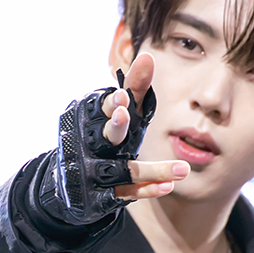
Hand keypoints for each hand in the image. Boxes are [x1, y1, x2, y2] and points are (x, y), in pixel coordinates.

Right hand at [100, 53, 188, 200]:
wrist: (70, 184)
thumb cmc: (103, 139)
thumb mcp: (119, 113)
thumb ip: (135, 87)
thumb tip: (149, 56)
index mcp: (94, 122)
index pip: (103, 109)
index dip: (112, 103)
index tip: (122, 96)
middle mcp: (93, 147)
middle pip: (106, 136)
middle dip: (115, 125)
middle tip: (123, 114)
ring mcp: (97, 173)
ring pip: (125, 170)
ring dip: (154, 169)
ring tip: (183, 169)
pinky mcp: (103, 196)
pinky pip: (127, 193)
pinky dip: (148, 190)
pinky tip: (169, 186)